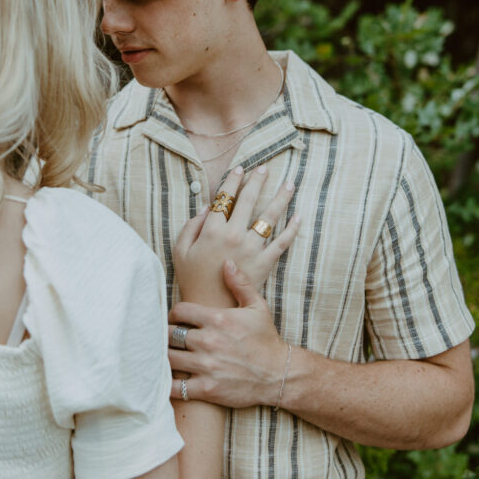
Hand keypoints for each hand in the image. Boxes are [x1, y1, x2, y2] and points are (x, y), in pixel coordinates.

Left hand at [168, 264, 288, 408]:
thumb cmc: (266, 339)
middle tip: (168, 338)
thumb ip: (240, 283)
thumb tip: (226, 262)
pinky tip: (167, 379)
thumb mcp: (257, 307)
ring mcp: (207, 366)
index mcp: (218, 319)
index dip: (174, 314)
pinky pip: (175, 387)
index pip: (179, 311)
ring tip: (167, 355)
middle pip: (169, 334)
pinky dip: (166, 384)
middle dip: (166, 335)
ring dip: (165, 356)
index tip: (176, 319)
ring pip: (168, 358)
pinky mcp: (206, 389)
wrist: (278, 375)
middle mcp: (209, 341)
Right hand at [174, 164, 299, 309]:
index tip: (240, 169)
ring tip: (289, 184)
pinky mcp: (265, 263)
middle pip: (249, 200)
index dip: (233, 181)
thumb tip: (206, 207)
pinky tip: (298, 216)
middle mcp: (234, 234)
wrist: (210, 309)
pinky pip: (282, 242)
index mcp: (212, 229)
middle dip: (258, 181)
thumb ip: (190, 226)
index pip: (225, 197)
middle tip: (265, 169)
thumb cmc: (192, 280)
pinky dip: (292, 229)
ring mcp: (251, 248)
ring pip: (269, 217)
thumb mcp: (180, 251)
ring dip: (281, 198)